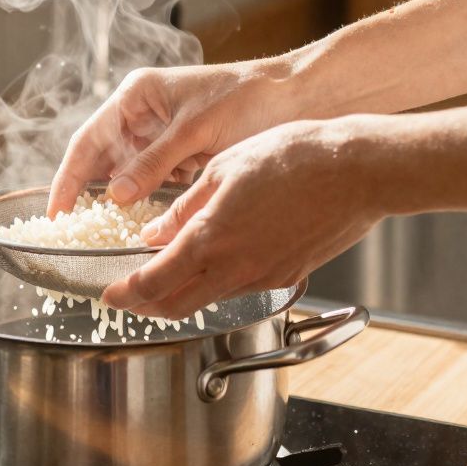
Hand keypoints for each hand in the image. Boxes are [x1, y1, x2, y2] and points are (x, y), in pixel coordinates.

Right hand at [46, 58, 298, 214]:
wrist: (296, 98)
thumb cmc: (247, 99)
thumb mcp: (195, 130)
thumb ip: (153, 162)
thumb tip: (114, 195)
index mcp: (136, 96)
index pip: (88, 141)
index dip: (68, 178)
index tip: (57, 212)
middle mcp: (142, 114)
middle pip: (103, 160)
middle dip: (92, 195)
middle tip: (78, 232)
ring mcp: (162, 136)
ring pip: (128, 176)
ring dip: (122, 203)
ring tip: (107, 235)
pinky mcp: (182, 155)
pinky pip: (154, 183)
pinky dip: (149, 203)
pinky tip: (144, 224)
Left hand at [100, 117, 384, 317]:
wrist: (358, 171)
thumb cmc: (294, 158)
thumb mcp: (223, 169)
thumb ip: (184, 208)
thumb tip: (154, 233)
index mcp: (210, 240)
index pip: (153, 284)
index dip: (125, 294)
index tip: (108, 293)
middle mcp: (234, 269)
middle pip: (175, 306)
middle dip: (145, 307)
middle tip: (128, 297)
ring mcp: (263, 278)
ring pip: (207, 300)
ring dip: (180, 296)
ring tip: (164, 276)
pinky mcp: (286, 277)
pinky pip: (238, 289)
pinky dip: (214, 284)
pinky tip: (211, 262)